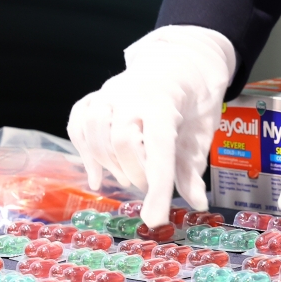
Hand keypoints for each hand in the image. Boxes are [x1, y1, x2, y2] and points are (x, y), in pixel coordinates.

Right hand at [67, 25, 235, 226]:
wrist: (182, 61)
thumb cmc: (194, 100)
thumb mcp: (202, 132)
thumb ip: (193, 168)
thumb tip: (198, 204)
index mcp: (164, 103)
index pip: (158, 149)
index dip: (157, 188)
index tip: (155, 220)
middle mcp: (131, 95)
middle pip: (121, 142)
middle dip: (135, 173)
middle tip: (147, 186)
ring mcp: (109, 94)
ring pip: (94, 132)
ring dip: (109, 164)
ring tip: (127, 178)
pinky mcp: (95, 96)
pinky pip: (78, 123)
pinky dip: (84, 152)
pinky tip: (97, 175)